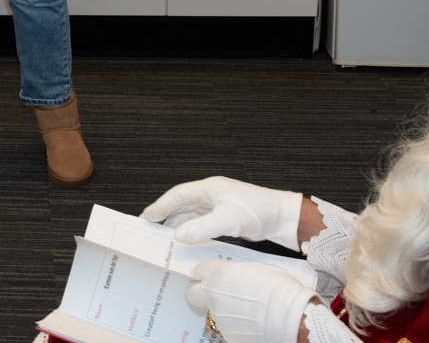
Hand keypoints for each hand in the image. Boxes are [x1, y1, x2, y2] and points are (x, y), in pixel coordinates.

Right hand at [141, 175, 304, 247]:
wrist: (281, 217)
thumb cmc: (258, 211)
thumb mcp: (228, 220)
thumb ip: (202, 227)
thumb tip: (178, 235)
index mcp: (209, 189)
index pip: (178, 195)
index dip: (161, 206)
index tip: (147, 217)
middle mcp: (210, 195)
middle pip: (180, 204)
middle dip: (164, 214)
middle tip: (148, 227)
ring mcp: (217, 206)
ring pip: (189, 214)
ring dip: (176, 223)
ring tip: (161, 235)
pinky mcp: (224, 217)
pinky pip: (200, 223)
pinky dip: (189, 230)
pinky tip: (184, 240)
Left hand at [185, 260, 317, 342]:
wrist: (292, 319)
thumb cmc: (281, 290)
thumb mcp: (258, 269)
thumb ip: (237, 272)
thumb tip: (234, 275)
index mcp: (219, 274)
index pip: (200, 270)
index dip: (203, 272)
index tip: (203, 274)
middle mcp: (213, 295)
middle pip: (194, 293)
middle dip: (200, 291)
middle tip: (215, 292)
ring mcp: (219, 318)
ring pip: (213, 312)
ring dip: (224, 310)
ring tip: (247, 310)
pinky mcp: (228, 336)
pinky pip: (227, 327)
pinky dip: (235, 325)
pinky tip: (252, 323)